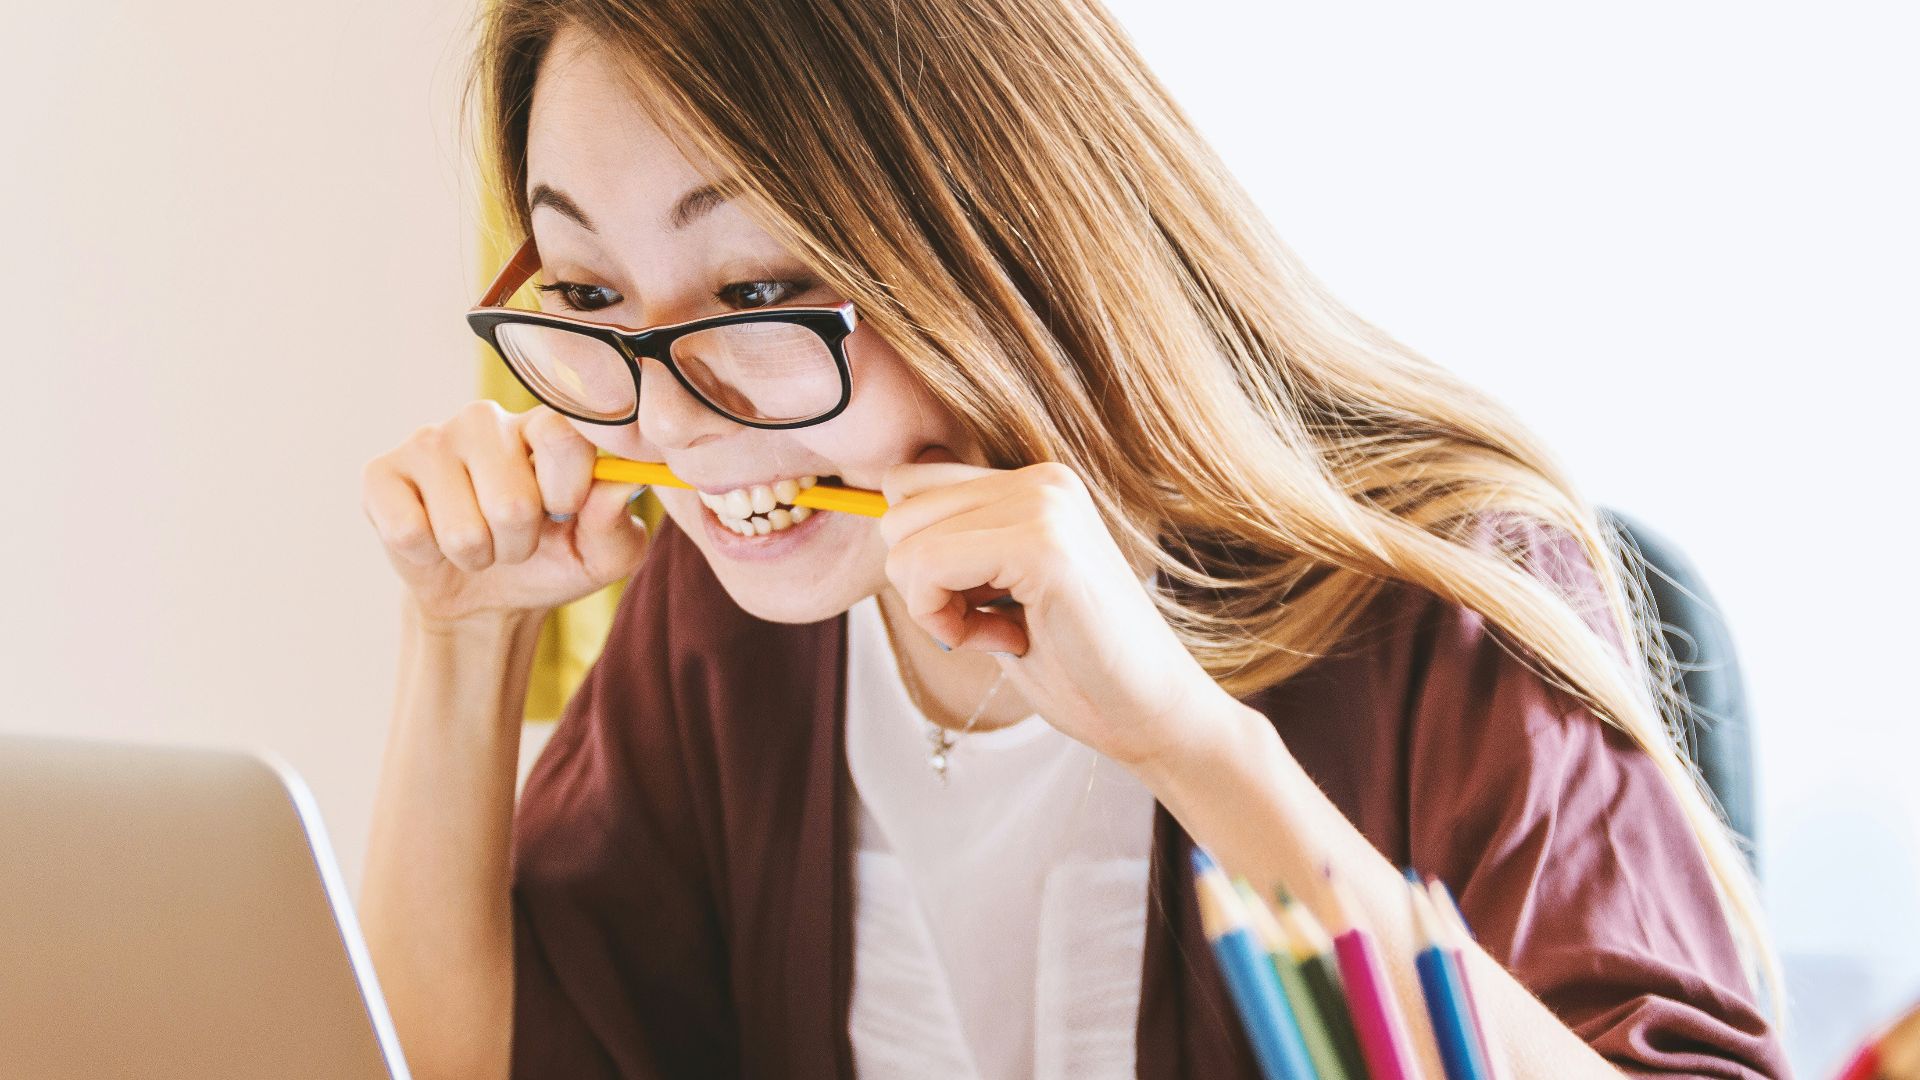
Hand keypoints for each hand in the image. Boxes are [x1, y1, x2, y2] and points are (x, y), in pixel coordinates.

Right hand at [361, 400, 649, 624]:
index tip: (565, 513)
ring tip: (478, 543)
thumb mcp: (602, 555)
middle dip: (519, 544)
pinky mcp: (381, 473)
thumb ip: (617, 522)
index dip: (567, 492)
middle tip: (515, 539)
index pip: (562, 436)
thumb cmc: (551, 560)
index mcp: (544, 425)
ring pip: (462, 528)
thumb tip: (619, 485)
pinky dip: (428, 556)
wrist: (485, 597)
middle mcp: (486, 420)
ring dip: (477, 555)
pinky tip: (432, 539)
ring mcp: (429, 441)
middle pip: (511, 501)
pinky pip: (408, 532)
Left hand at [879, 452, 1228, 768]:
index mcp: (1035, 483)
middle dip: (920, 583)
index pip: (910, 484)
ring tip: (1001, 631)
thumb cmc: (1076, 666)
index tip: (974, 604)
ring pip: (905, 541)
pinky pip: (927, 568)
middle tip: (986, 623)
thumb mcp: (1001, 590)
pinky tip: (1003, 641)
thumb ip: (958, 546)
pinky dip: (944, 621)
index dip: (919, 557)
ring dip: (933, 606)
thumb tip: (882, 515)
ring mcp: (1045, 505)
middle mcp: (1041, 479)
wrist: (1152, 714)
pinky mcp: (1043, 545)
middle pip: (897, 510)